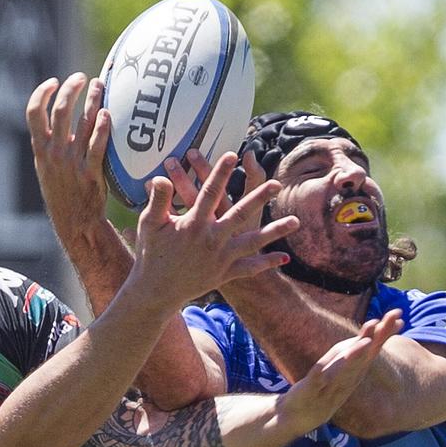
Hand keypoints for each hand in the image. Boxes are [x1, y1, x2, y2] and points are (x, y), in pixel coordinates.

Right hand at [27, 73, 110, 246]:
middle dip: (71, 87)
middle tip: (82, 78)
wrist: (76, 225)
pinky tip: (108, 114)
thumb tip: (58, 118)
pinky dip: (102, 127)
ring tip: (100, 86)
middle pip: (60, 109)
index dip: (43, 92)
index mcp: (41, 150)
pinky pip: (97, 144)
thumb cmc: (65, 196)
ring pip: (81, 121)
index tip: (54, 81)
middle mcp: (54, 153)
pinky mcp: (90, 173)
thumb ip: (50, 145)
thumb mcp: (48, 170)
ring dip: (92, 99)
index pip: (34, 112)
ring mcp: (72, 163)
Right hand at [129, 152, 297, 312]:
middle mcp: (211, 240)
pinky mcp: (224, 273)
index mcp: (193, 224)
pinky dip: (266, 264)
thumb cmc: (152, 254)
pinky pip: (249, 268)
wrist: (156, 292)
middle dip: (259, 198)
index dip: (220, 172)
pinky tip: (283, 258)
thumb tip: (161, 176)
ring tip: (295, 222)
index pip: (210, 192)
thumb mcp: (150, 224)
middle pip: (240, 214)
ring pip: (253, 241)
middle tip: (276, 184)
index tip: (232, 154)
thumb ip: (159, 199)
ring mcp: (221, 258)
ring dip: (275, 232)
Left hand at [272, 310, 403, 437]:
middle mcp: (345, 380)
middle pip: (362, 358)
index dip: (384, 334)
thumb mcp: (343, 371)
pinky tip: (320, 368)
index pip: (372, 351)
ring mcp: (328, 387)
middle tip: (384, 322)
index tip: (398, 315)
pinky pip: (315, 383)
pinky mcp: (309, 393)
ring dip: (353, 358)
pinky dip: (319, 375)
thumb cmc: (324, 391)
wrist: (299, 417)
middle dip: (374, 340)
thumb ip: (356, 354)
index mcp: (354, 373)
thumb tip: (371, 336)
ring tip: (364, 342)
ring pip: (343, 371)